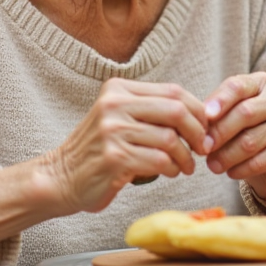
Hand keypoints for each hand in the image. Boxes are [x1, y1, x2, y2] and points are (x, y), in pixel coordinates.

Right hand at [44, 77, 208, 213]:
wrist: (61, 177)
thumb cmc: (100, 151)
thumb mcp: (120, 118)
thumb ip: (152, 112)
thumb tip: (202, 116)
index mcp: (118, 89)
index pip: (173, 92)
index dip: (198, 111)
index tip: (204, 129)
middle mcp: (114, 104)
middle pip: (176, 111)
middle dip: (197, 133)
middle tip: (202, 149)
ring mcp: (112, 130)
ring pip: (170, 139)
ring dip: (185, 157)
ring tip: (185, 166)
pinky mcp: (114, 157)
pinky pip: (159, 161)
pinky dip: (172, 169)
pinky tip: (170, 172)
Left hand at [203, 72, 265, 199]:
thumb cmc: (240, 125)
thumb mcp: (227, 111)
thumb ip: (215, 113)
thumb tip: (201, 124)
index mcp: (260, 82)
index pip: (237, 86)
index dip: (220, 101)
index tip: (205, 116)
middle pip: (245, 113)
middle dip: (220, 132)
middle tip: (203, 148)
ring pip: (251, 141)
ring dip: (227, 156)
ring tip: (212, 165)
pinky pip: (262, 160)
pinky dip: (242, 169)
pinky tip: (231, 172)